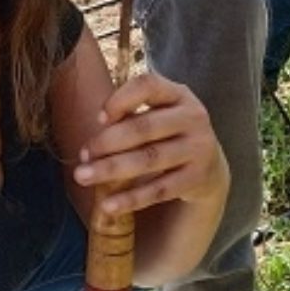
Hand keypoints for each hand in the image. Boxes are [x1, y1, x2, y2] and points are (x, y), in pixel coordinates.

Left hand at [74, 72, 227, 220]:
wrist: (207, 166)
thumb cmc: (168, 135)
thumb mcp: (159, 115)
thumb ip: (132, 115)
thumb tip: (100, 126)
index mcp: (179, 95)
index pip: (148, 86)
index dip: (120, 100)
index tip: (99, 119)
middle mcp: (193, 116)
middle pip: (145, 126)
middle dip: (108, 141)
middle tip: (82, 156)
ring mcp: (198, 147)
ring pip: (150, 158)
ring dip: (112, 168)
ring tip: (83, 176)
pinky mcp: (197, 177)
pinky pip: (159, 189)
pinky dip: (131, 198)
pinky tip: (108, 204)